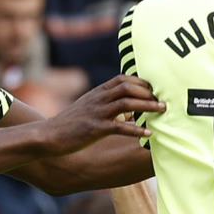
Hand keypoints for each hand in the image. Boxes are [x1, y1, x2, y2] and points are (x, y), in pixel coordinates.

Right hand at [46, 75, 160, 152]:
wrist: (50, 135)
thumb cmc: (72, 123)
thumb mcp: (89, 108)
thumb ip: (108, 104)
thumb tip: (130, 110)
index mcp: (98, 93)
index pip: (123, 79)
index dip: (141, 82)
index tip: (154, 90)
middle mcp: (99, 99)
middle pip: (127, 87)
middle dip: (148, 92)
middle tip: (162, 101)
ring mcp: (97, 113)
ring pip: (127, 103)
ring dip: (147, 106)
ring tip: (162, 111)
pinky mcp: (96, 129)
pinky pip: (120, 127)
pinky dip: (136, 129)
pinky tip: (149, 134)